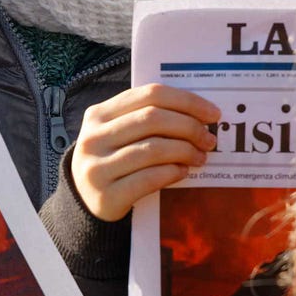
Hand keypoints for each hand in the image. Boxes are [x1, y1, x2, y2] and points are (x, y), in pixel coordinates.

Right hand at [69, 83, 219, 221]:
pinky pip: (149, 179)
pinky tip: (183, 172)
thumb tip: (197, 115)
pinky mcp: (106, 195)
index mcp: (99, 114)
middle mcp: (93, 137)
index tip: (212, 113)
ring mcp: (97, 167)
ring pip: (153, 149)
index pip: (149, 94)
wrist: (84, 201)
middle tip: (208, 139)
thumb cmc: (112, 160)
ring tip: (200, 157)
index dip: (186, 101)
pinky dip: (172, 173)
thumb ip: (144, 119)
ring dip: (185, 151)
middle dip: (189, 127)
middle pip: (152, 119)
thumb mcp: (117, 133)